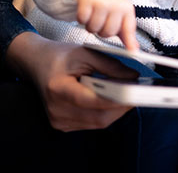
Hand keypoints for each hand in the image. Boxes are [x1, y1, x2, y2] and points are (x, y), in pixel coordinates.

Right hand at [6, 32, 135, 131]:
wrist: (37, 62)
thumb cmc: (61, 55)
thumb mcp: (86, 53)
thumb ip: (110, 66)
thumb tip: (133, 77)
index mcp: (59, 88)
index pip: (93, 100)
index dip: (117, 98)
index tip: (136, 92)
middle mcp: (56, 109)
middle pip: (98, 117)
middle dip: (122, 106)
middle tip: (140, 94)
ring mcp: (58, 120)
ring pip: (97, 123)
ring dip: (116, 111)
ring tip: (129, 95)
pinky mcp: (62, 125)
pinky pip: (90, 124)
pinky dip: (105, 113)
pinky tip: (112, 101)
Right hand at [77, 0, 137, 50]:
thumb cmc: (110, 6)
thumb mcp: (122, 18)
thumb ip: (127, 35)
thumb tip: (134, 50)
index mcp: (127, 9)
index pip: (128, 29)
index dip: (129, 42)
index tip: (132, 53)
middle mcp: (116, 5)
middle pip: (107, 33)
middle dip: (102, 31)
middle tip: (103, 21)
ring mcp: (101, 2)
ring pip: (93, 28)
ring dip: (91, 26)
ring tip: (94, 16)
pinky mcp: (87, 1)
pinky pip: (82, 20)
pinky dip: (82, 19)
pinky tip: (87, 12)